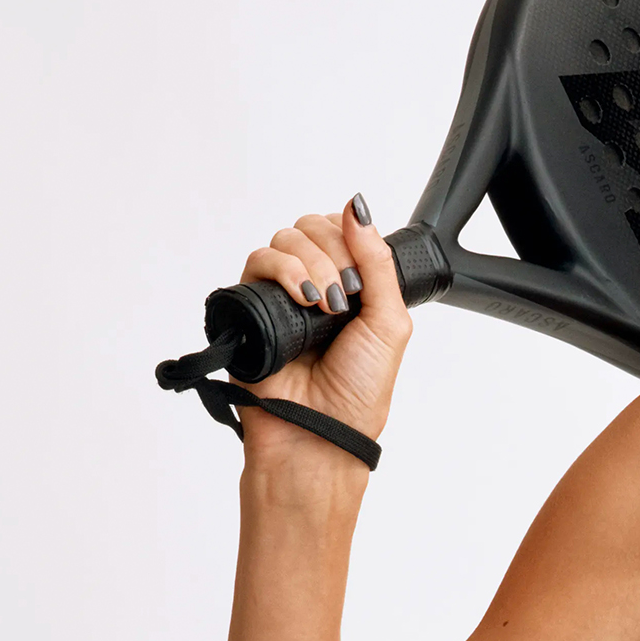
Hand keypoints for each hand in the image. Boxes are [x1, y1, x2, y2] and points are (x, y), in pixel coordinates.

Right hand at [232, 193, 412, 467]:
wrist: (318, 432)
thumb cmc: (358, 390)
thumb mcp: (389, 320)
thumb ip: (378, 262)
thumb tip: (360, 207)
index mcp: (351, 287)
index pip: (342, 231)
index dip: (351, 238)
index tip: (361, 273)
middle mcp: (314, 286)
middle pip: (311, 228)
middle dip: (332, 252)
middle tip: (343, 295)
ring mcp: (280, 296)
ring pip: (284, 240)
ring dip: (309, 263)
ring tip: (323, 305)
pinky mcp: (250, 308)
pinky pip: (256, 263)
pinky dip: (281, 270)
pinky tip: (301, 297)